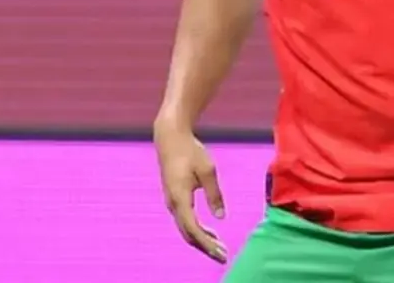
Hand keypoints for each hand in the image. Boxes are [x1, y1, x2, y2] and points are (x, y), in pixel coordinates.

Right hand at [154, 124, 228, 262]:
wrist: (170, 138)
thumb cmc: (190, 152)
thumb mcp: (207, 171)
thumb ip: (214, 194)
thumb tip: (221, 217)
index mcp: (180, 198)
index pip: (193, 229)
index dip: (207, 243)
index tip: (220, 252)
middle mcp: (173, 204)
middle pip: (188, 234)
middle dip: (205, 247)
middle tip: (223, 256)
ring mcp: (171, 202)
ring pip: (186, 229)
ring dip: (202, 240)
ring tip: (219, 247)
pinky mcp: (174, 199)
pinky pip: (185, 221)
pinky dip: (197, 230)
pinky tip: (210, 232)